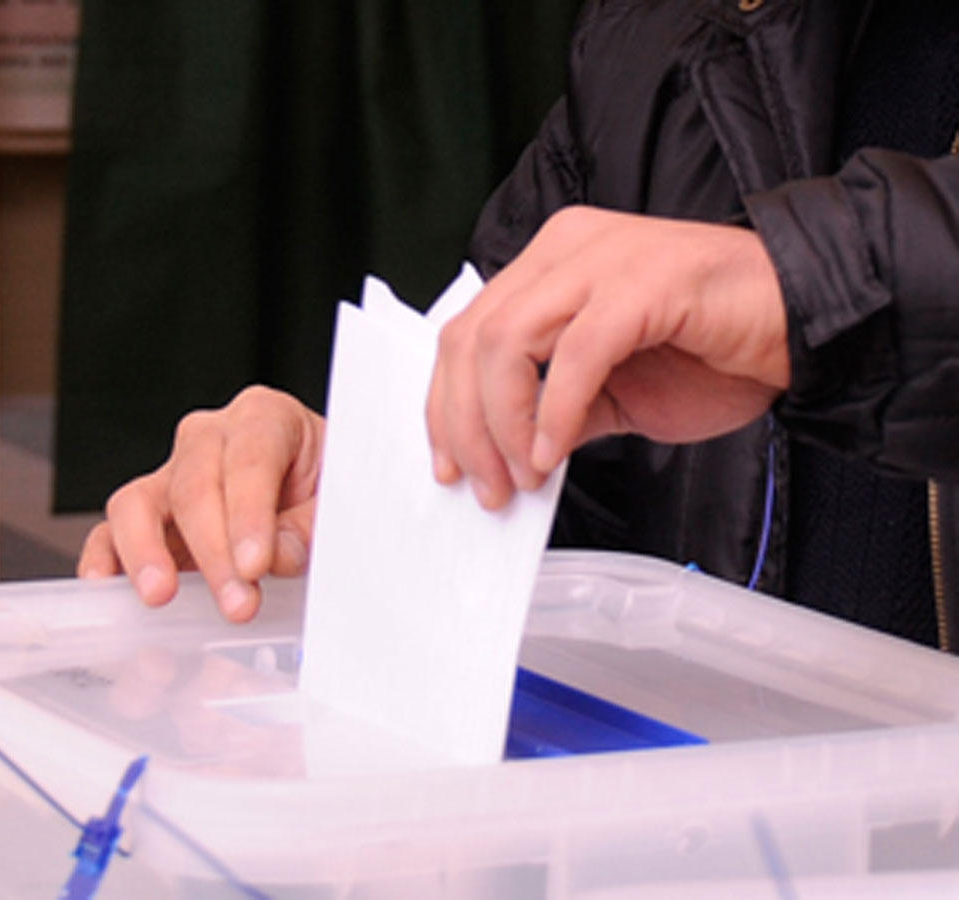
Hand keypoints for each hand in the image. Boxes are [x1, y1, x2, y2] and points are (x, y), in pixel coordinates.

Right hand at [78, 386, 324, 621]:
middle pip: (195, 486)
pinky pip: (112, 530)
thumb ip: (308, 527)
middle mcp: (210, 438)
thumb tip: (275, 557)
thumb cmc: (325, 487)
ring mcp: (172, 475)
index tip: (256, 564)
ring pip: (137, 501)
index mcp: (264, 417)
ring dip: (147, 552)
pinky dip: (107, 558)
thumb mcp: (336, 499)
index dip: (249, 514)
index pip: (249, 458)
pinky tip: (109, 587)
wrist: (315, 491)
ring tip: (162, 594)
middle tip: (237, 603)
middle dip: (214, 551)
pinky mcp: (149, 516)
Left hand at [426, 206, 790, 507]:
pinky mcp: (646, 280)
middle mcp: (566, 250)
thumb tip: (508, 455)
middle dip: (464, 424)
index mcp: (550, 266)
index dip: (445, 405)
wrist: (805, 330)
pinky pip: (576, 351)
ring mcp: (604, 257)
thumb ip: (555, 415)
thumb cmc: (716, 352)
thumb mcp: (612, 396)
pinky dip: (556, 410)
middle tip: (485, 485)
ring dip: (501, 422)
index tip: (450, 465)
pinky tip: (554, 452)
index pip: (466, 332)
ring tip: (522, 475)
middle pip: (472, 337)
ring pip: (507, 339)